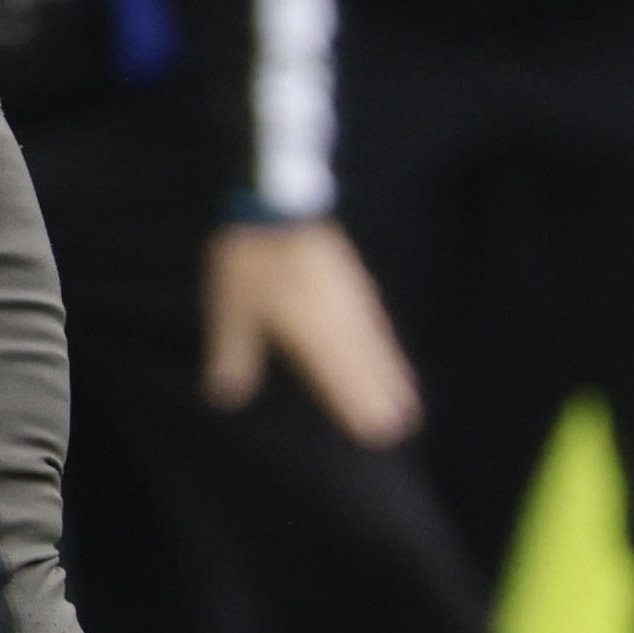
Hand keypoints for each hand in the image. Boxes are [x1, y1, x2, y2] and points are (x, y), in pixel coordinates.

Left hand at [198, 219, 418, 448]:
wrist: (276, 199)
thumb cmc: (249, 256)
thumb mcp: (231, 307)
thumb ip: (233, 352)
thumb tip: (226, 397)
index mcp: (312, 328)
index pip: (339, 376)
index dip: (355, 405)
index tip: (375, 434)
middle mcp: (339, 317)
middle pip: (367, 365)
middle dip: (382, 397)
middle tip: (402, 430)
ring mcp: (351, 297)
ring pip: (377, 344)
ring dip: (391, 374)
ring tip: (407, 400)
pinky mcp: (353, 279)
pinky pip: (376, 321)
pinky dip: (386, 343)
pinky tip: (389, 349)